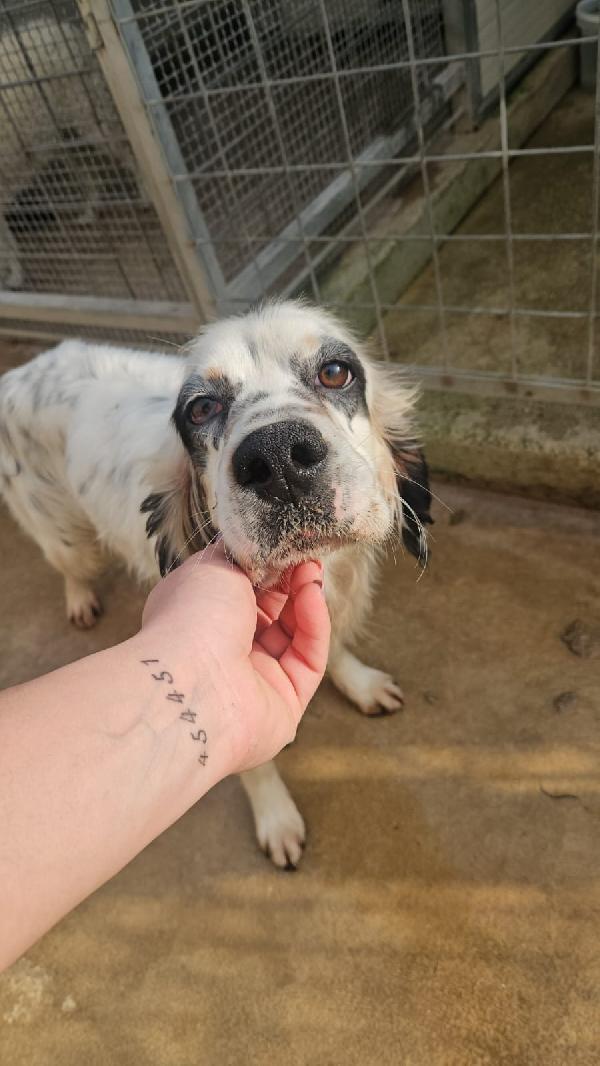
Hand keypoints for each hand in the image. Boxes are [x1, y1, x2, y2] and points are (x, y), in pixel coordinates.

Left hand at [140, 541, 329, 772]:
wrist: (190, 681)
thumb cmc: (191, 616)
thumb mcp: (213, 565)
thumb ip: (242, 555)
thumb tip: (264, 545)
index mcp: (200, 619)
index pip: (241, 591)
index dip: (266, 567)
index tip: (284, 546)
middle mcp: (224, 651)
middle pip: (271, 613)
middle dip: (290, 581)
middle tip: (305, 555)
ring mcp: (255, 680)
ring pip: (294, 635)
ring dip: (305, 599)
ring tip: (312, 571)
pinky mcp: (286, 703)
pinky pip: (309, 660)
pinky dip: (314, 625)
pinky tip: (313, 596)